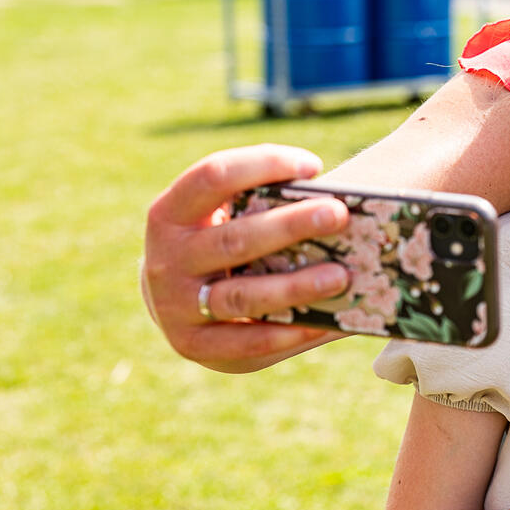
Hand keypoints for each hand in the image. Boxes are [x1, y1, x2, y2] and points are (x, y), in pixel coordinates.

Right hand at [141, 144, 350, 372]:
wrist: (173, 301)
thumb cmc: (218, 244)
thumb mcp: (222, 216)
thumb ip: (262, 203)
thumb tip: (342, 200)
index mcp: (171, 212)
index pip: (212, 176)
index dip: (262, 165)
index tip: (312, 166)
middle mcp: (166, 259)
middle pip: (233, 240)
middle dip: (289, 226)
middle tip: (338, 214)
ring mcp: (174, 306)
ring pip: (241, 296)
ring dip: (295, 286)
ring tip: (340, 276)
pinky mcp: (192, 344)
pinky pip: (245, 342)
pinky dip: (287, 334)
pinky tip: (324, 325)